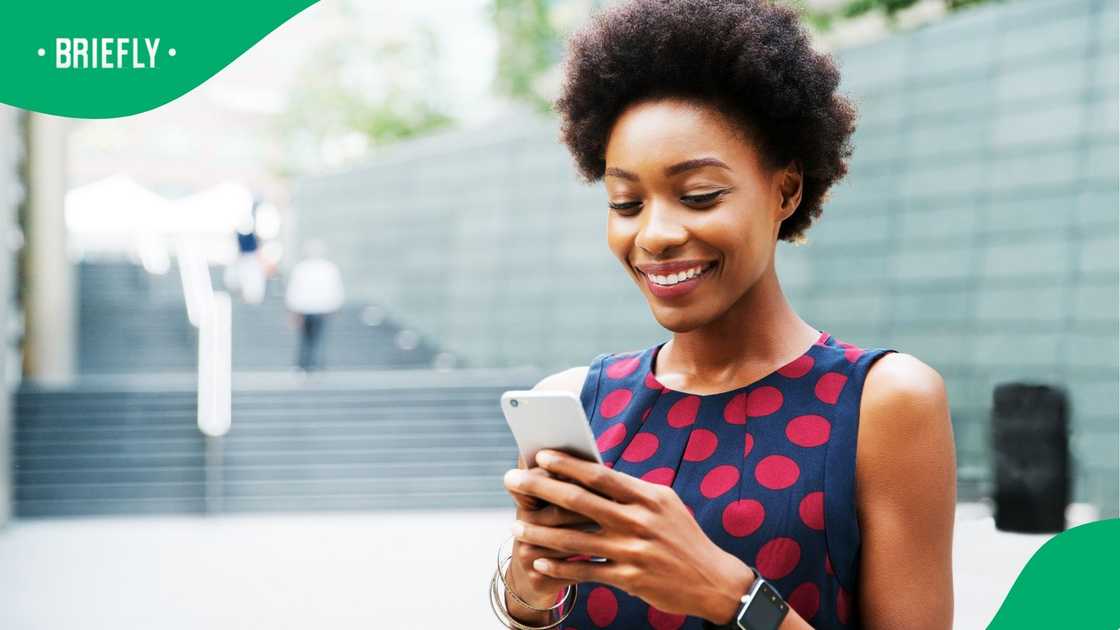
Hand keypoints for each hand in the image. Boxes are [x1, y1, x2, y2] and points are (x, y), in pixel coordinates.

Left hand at [504, 450, 755, 622]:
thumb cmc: (682, 536)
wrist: (713, 581)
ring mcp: (634, 551)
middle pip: (580, 501)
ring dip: (541, 533)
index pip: (600, 474)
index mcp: (648, 496)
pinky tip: (539, 562)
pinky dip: (559, 568)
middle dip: (541, 488)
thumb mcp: (664, 503)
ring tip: (516, 528)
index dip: (567, 464)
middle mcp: (639, 521)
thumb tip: (592, 472)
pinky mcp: (630, 579)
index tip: (540, 455)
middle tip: (513, 480)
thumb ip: (631, 489)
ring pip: (576, 540)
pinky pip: (586, 572)